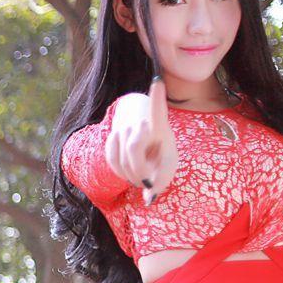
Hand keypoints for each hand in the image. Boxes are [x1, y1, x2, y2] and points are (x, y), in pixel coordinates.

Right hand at [104, 76, 177, 204]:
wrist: (145, 136)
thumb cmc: (162, 152)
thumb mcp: (169, 165)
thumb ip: (161, 182)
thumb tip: (148, 199)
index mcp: (159, 126)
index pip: (158, 111)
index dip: (156, 97)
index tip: (157, 82)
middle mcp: (140, 124)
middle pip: (133, 150)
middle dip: (139, 172)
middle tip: (147, 182)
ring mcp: (124, 129)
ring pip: (122, 160)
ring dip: (131, 176)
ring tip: (141, 179)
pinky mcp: (113, 137)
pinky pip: (113, 160)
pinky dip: (121, 172)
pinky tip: (129, 175)